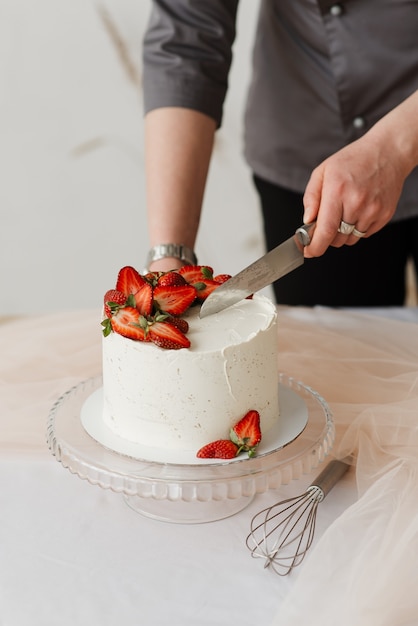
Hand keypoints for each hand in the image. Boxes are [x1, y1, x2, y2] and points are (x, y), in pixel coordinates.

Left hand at [302, 135, 403, 256]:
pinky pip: (364, 235)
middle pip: (336, 239)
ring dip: (342, 233)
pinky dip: (357, 229)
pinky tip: (358, 210)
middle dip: (326, 237)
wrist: (388, 152)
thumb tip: (307, 221)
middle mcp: (356, 202)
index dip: (314, 247)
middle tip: (326, 222)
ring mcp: (373, 210)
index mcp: (337, 191)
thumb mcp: (323, 171)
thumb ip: (311, 198)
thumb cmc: (353, 160)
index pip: (325, 230)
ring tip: (345, 211)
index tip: (308, 252)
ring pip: (350, 240)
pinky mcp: (385, 215)